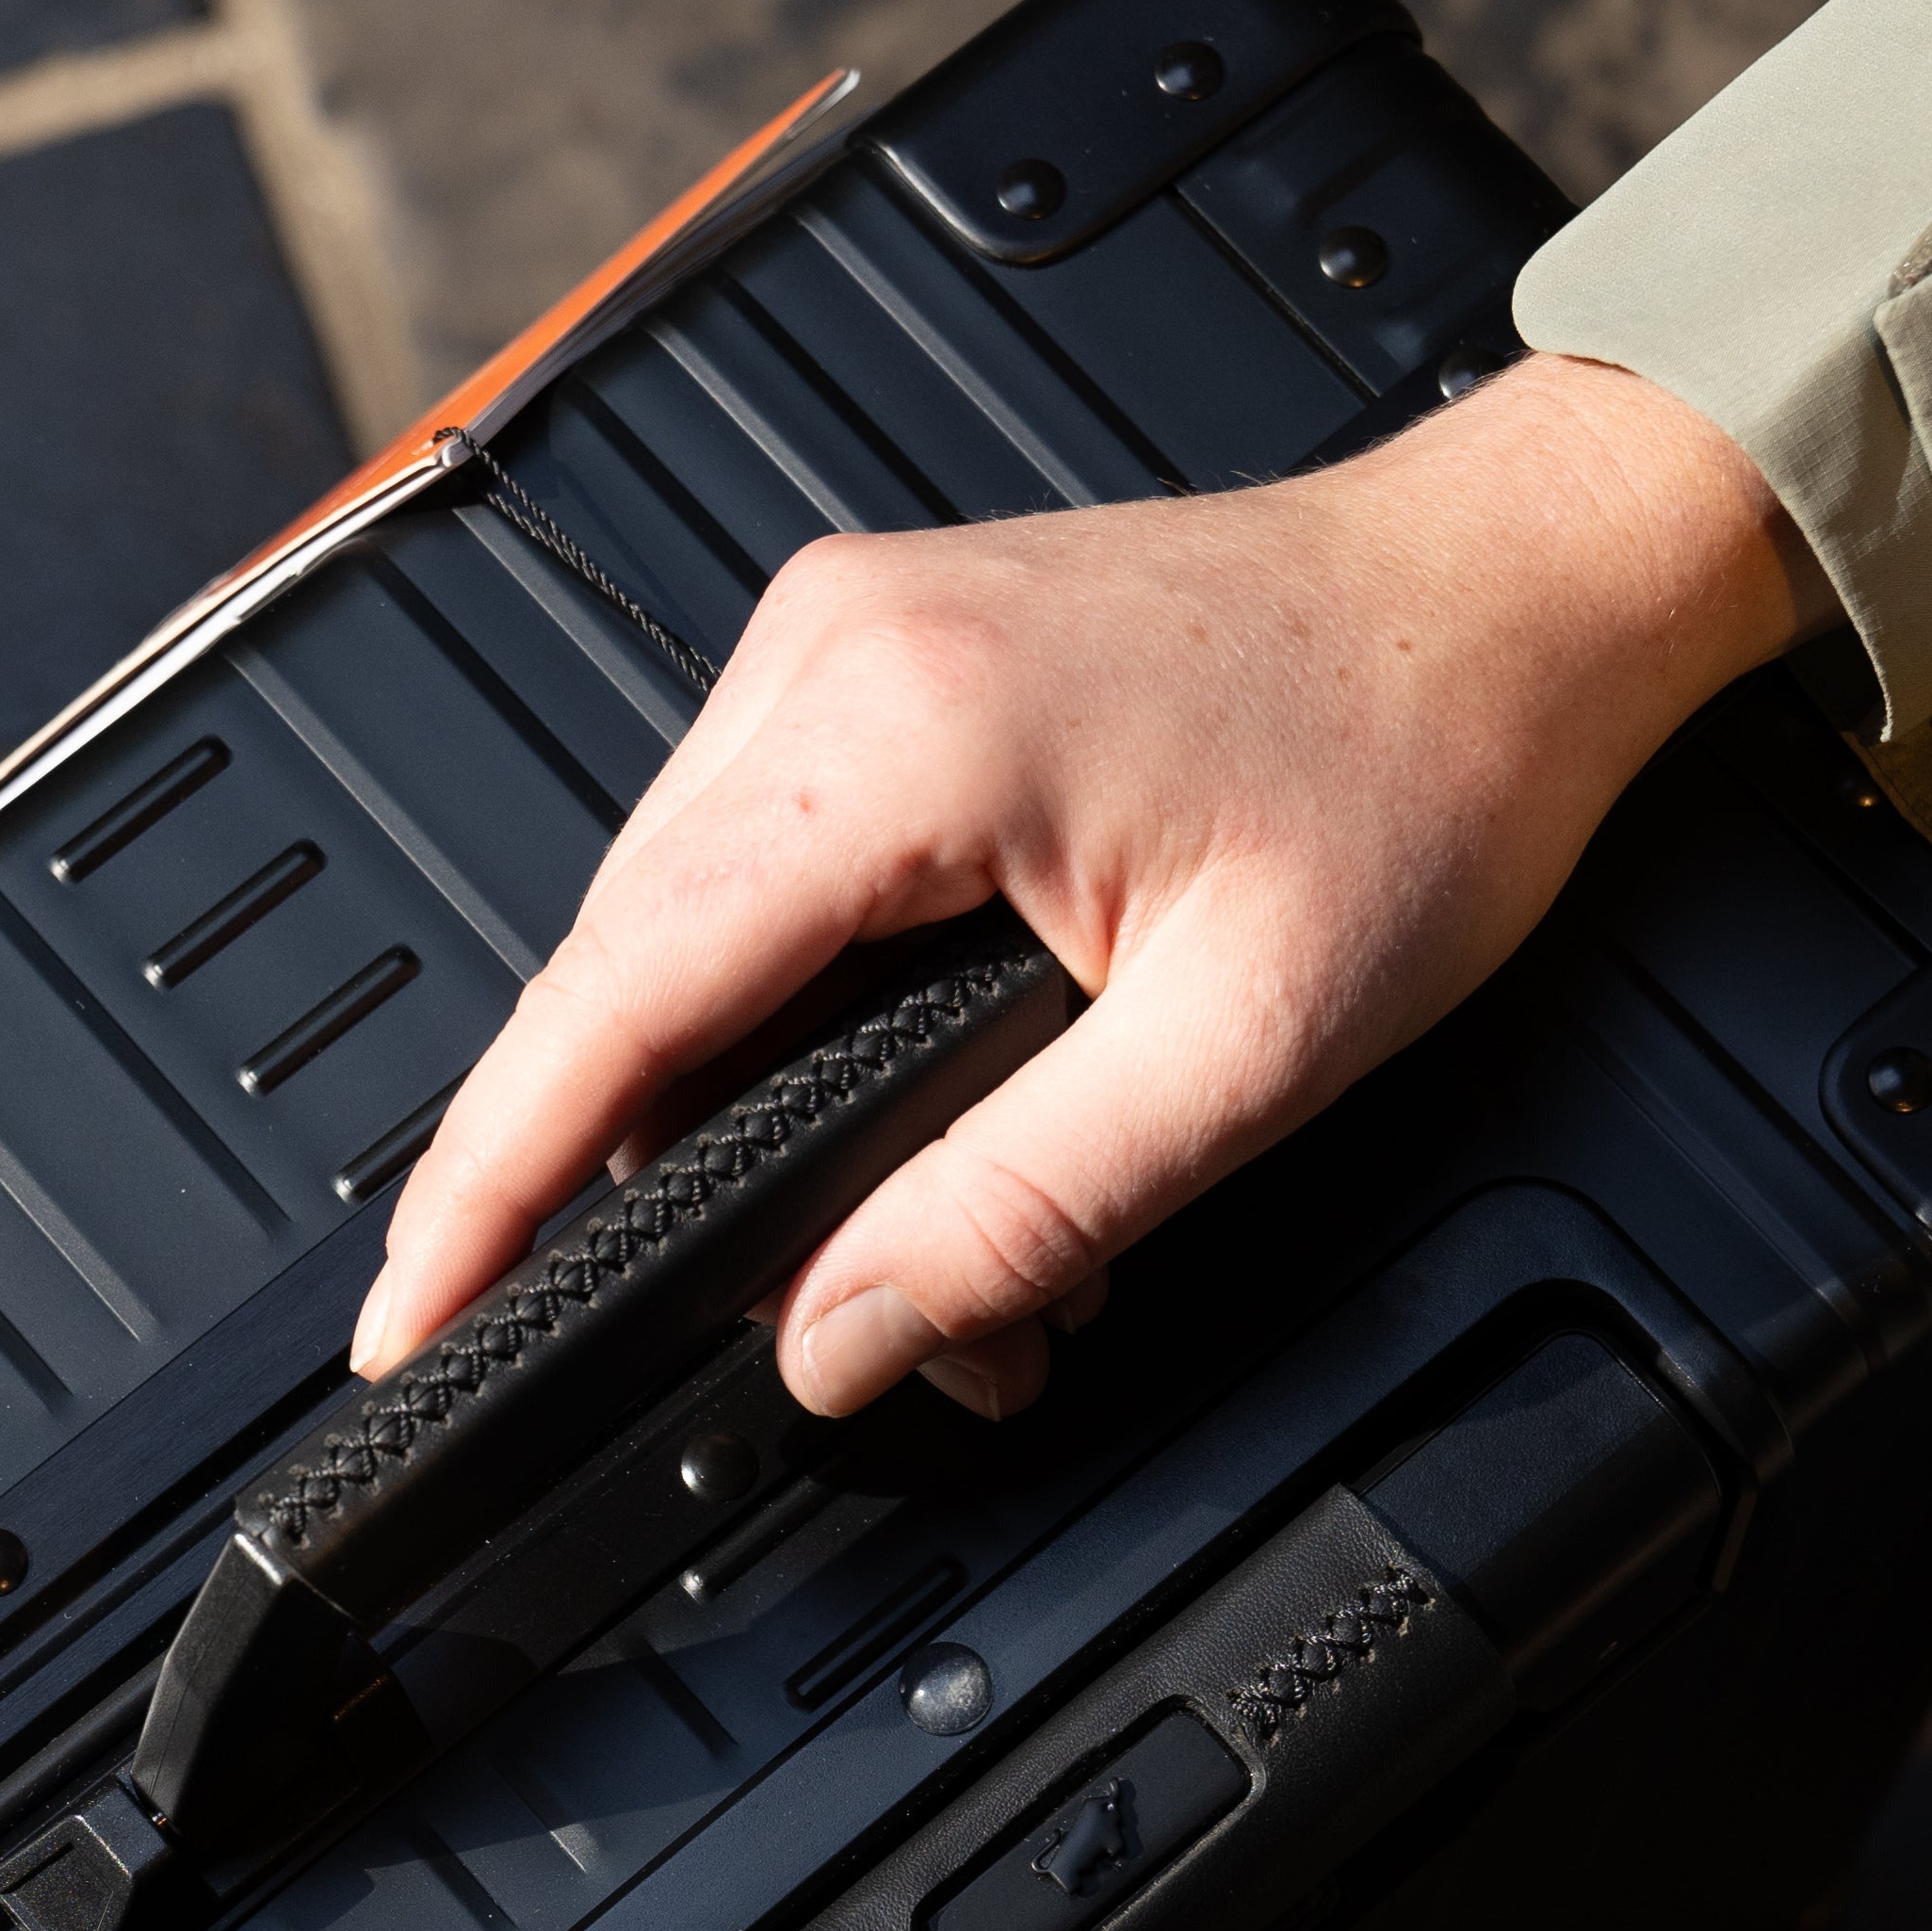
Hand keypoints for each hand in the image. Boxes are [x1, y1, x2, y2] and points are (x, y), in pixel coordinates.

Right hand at [351, 355, 1827, 1418]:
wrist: (1519, 590)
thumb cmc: (1423, 767)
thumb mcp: (1241, 1048)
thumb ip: (1017, 1210)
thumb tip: (835, 1340)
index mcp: (893, 732)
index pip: (609, 999)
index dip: (487, 1183)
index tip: (412, 1315)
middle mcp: (827, 657)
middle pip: (623, 973)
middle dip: (671, 1188)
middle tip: (826, 1336)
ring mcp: (840, 642)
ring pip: (680, 931)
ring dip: (752, 1112)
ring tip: (928, 1252)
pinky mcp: (876, 662)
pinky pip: (749, 866)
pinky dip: (795, 1014)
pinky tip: (912, 1113)